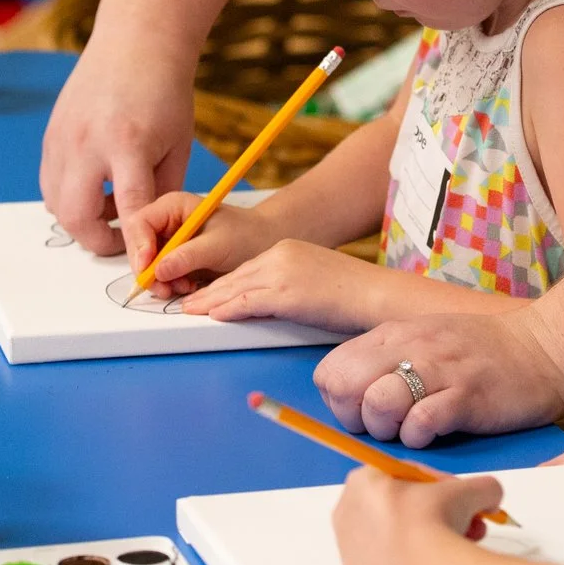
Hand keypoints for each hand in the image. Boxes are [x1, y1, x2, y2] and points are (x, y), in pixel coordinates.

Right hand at [40, 38, 196, 254]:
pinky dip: (69, 196)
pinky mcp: (50, 135)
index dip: (136, 244)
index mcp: (128, 143)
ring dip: (82, 218)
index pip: (129, 207)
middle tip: (121, 239)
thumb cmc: (165, 93)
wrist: (135, 43)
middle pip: (76, 214)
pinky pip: (49, 183)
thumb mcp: (176, 145)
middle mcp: (87, 141)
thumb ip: (162, 192)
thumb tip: (152, 236)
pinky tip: (95, 184)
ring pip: (56, 203)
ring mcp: (62, 138)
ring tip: (111, 203)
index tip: (143, 269)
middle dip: (97, 239)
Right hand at [124, 189, 284, 289]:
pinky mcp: (173, 258)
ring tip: (183, 286)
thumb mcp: (217, 245)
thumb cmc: (244, 236)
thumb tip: (159, 270)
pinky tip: (187, 285)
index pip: (140, 223)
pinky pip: (159, 275)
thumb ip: (187, 256)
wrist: (261, 244)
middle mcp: (165, 221)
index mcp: (172, 206)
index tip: (148, 269)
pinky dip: (168, 284)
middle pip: (138, 246)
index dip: (139, 247)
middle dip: (148, 270)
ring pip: (146, 264)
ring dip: (159, 281)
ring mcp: (167, 241)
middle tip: (164, 288)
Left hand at [175, 239, 384, 330]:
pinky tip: (214, 315)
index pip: (247, 268)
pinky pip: (249, 302)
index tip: (206, 292)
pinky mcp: (288, 294)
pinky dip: (228, 309)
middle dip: (209, 291)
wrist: (376, 294)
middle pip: (235, 275)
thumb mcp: (315, 279)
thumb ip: (289, 285)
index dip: (223, 282)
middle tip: (187, 302)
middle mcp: (281, 255)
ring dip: (210, 301)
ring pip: (236, 288)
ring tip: (190, 311)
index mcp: (288, 249)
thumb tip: (270, 303)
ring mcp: (283, 273)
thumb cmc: (354, 293)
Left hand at [315, 305, 563, 447]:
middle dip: (356, 418)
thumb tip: (350, 396)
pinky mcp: (467, 396)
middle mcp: (410, 347)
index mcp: (394, 335)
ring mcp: (439, 370)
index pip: (330, 371)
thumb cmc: (482, 353)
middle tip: (385, 426)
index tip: (364, 412)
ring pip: (379, 404)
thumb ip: (387, 360)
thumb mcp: (424, 341)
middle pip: (346, 387)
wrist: (546, 349)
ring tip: (412, 429)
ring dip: (388, 429)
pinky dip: (421, 437)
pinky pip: (422, 423)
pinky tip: (436, 432)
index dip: (340, 401)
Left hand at [332, 467, 502, 564]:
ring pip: (396, 535)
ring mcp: (349, 547)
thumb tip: (489, 498)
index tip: (460, 496)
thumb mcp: (473, 490)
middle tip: (465, 521)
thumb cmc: (438, 520)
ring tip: (462, 544)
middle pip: (400, 505)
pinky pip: (389, 561)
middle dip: (437, 512)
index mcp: (363, 480)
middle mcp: (347, 510)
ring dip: (430, 536)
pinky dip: (411, 561)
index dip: (440, 484)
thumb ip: (482, 488)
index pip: (406, 474)